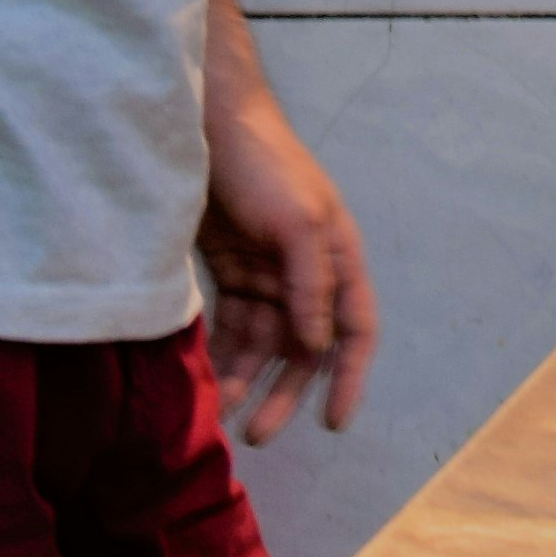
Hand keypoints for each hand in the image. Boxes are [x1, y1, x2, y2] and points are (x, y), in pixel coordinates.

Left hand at [201, 90, 375, 442]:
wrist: (205, 122)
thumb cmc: (263, 164)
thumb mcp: (297, 221)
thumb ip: (311, 284)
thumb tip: (317, 344)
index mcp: (337, 259)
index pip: (354, 331)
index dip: (350, 379)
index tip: (332, 423)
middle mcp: (306, 273)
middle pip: (303, 349)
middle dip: (283, 393)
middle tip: (255, 433)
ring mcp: (266, 273)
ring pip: (262, 344)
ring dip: (244, 379)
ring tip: (218, 413)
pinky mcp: (229, 270)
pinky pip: (230, 325)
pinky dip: (220, 353)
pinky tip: (201, 379)